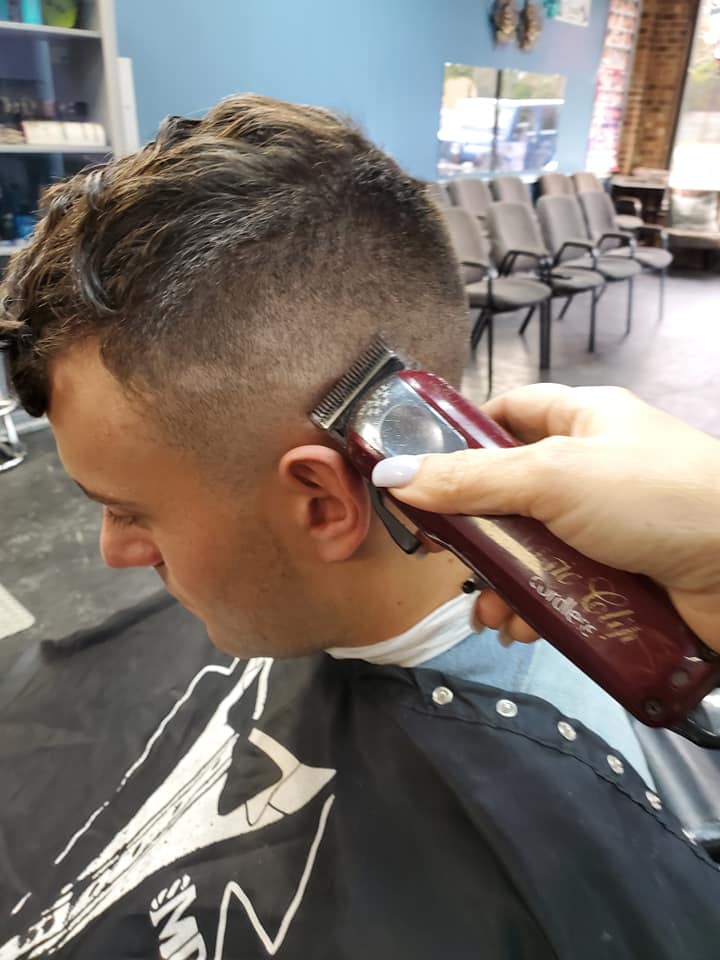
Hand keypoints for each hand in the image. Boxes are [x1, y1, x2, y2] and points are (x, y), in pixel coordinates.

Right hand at [373, 384, 719, 652]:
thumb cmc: (652, 498)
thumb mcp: (554, 475)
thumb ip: (471, 479)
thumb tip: (389, 476)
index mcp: (584, 419)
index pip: (510, 413)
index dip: (462, 438)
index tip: (419, 474)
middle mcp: (594, 469)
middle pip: (512, 493)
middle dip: (474, 532)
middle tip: (442, 562)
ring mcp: (609, 527)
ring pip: (533, 550)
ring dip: (501, 581)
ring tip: (486, 613)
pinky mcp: (622, 578)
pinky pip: (562, 588)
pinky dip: (536, 608)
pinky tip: (521, 630)